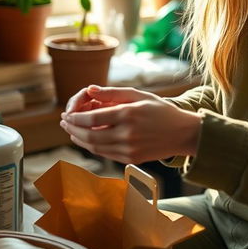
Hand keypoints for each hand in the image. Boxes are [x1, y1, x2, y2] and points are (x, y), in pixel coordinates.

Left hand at [60, 85, 201, 164]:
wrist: (182, 133)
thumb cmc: (161, 110)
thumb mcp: (139, 95)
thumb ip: (113, 93)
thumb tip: (90, 90)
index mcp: (128, 115)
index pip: (92, 119)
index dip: (76, 118)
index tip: (67, 114)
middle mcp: (127, 134)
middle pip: (90, 135)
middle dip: (73, 129)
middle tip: (64, 123)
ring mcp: (129, 149)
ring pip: (95, 147)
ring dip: (80, 139)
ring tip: (72, 132)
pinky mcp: (131, 159)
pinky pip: (106, 154)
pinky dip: (93, 147)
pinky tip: (88, 140)